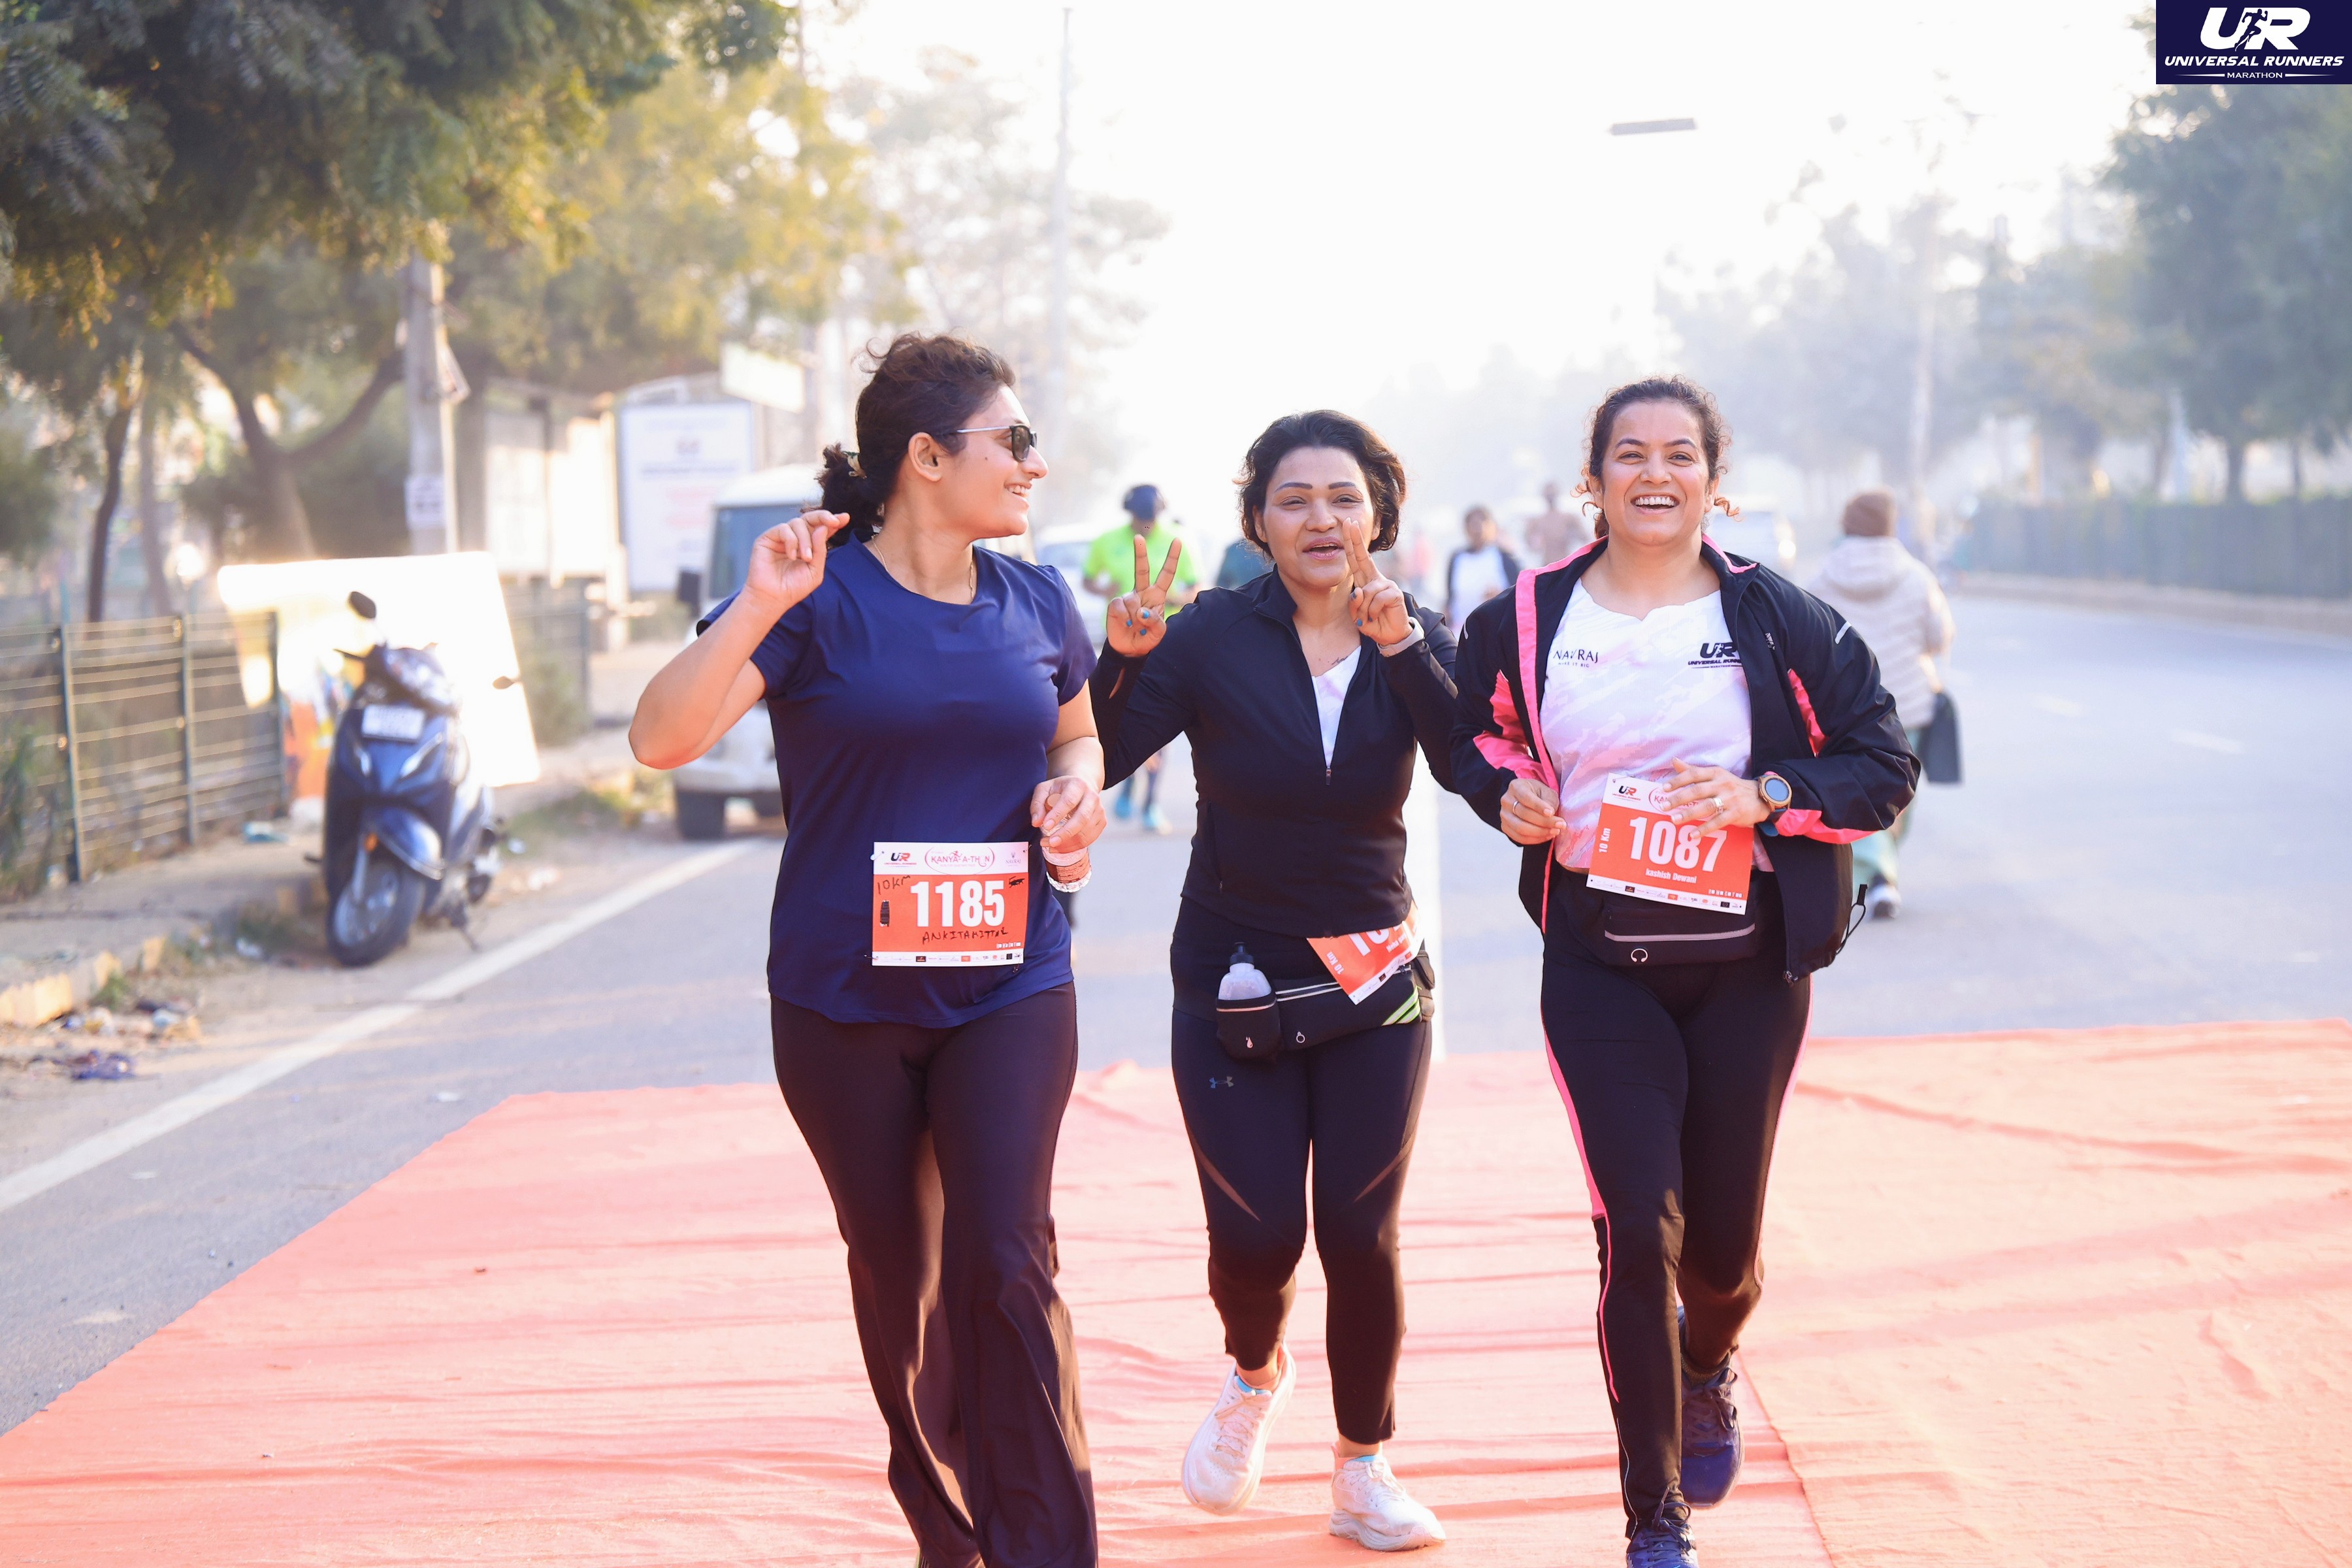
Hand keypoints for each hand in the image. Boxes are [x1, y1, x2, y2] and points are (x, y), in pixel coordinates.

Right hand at [744, 509, 850, 616]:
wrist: (774, 598)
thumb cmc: (793, 587)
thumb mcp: (815, 570)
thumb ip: (820, 549)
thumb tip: (823, 527)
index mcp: (809, 545)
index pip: (821, 529)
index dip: (832, 521)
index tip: (845, 518)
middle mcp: (795, 538)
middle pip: (810, 518)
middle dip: (823, 517)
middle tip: (833, 522)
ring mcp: (781, 537)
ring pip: (798, 523)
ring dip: (806, 540)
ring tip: (806, 558)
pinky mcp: (768, 538)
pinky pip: (784, 529)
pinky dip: (791, 541)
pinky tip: (792, 557)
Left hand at [1031, 774, 1105, 860]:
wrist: (1081, 787)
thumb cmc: (1060, 790)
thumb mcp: (1044, 790)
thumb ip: (1037, 804)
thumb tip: (1036, 823)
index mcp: (1077, 785)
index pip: (1069, 801)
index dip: (1057, 815)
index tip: (1045, 826)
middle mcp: (1092, 797)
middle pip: (1082, 818)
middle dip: (1065, 833)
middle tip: (1050, 842)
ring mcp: (1099, 810)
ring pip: (1086, 832)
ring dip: (1067, 843)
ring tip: (1050, 846)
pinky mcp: (1102, 822)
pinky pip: (1089, 839)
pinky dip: (1074, 847)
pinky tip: (1061, 848)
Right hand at [1105, 534, 1183, 656]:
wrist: (1129, 650)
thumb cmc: (1147, 638)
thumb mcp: (1158, 633)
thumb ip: (1155, 622)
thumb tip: (1141, 611)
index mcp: (1157, 595)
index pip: (1166, 574)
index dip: (1172, 558)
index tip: (1177, 540)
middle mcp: (1142, 592)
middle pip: (1141, 569)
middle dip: (1139, 553)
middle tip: (1138, 537)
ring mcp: (1128, 597)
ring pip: (1132, 600)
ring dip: (1136, 618)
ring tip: (1136, 627)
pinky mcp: (1115, 604)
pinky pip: (1120, 607)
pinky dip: (1125, 618)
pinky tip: (1126, 625)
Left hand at [1344, 520, 1412, 645]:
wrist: (1392, 636)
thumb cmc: (1374, 623)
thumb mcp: (1358, 615)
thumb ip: (1354, 603)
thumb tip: (1358, 591)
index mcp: (1366, 581)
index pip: (1356, 559)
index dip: (1351, 543)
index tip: (1348, 525)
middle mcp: (1376, 579)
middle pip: (1362, 557)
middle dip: (1354, 540)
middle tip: (1349, 522)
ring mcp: (1386, 584)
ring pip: (1365, 592)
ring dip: (1363, 610)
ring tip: (1369, 618)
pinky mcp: (1394, 593)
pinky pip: (1375, 600)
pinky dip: (1373, 612)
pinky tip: (1378, 616)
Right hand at [1500, 776, 1563, 845]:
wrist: (1527, 800)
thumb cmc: (1538, 794)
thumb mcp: (1546, 791)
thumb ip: (1548, 801)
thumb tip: (1550, 816)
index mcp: (1516, 787)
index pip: (1526, 797)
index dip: (1538, 806)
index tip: (1551, 813)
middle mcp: (1506, 801)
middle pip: (1524, 814)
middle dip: (1544, 822)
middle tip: (1560, 824)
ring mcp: (1504, 815)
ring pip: (1521, 828)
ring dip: (1541, 832)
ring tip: (1555, 831)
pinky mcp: (1505, 828)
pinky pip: (1520, 838)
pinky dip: (1536, 839)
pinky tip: (1547, 835)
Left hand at [1662, 759, 1768, 828]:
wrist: (1761, 797)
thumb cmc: (1732, 786)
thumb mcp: (1715, 775)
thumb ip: (1694, 771)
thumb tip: (1674, 761)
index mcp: (1716, 773)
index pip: (1694, 774)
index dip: (1678, 780)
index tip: (1664, 789)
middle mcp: (1722, 784)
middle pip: (1698, 790)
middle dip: (1679, 798)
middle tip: (1664, 806)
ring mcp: (1730, 799)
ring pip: (1706, 806)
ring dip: (1689, 813)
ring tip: (1674, 820)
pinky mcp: (1736, 813)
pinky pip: (1718, 822)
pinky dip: (1704, 829)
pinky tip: (1692, 834)